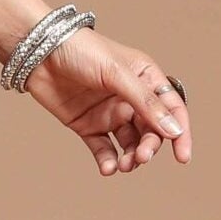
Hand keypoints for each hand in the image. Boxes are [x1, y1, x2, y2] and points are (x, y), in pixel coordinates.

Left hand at [23, 28, 191, 175]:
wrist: (38, 51)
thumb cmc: (81, 51)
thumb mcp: (117, 74)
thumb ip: (145, 102)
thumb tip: (173, 129)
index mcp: (146, 78)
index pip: (172, 109)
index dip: (180, 133)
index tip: (182, 156)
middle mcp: (131, 98)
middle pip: (152, 131)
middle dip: (150, 147)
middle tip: (141, 157)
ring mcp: (109, 113)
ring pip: (130, 143)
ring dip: (132, 157)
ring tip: (125, 165)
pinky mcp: (87, 125)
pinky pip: (104, 149)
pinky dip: (108, 161)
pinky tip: (108, 168)